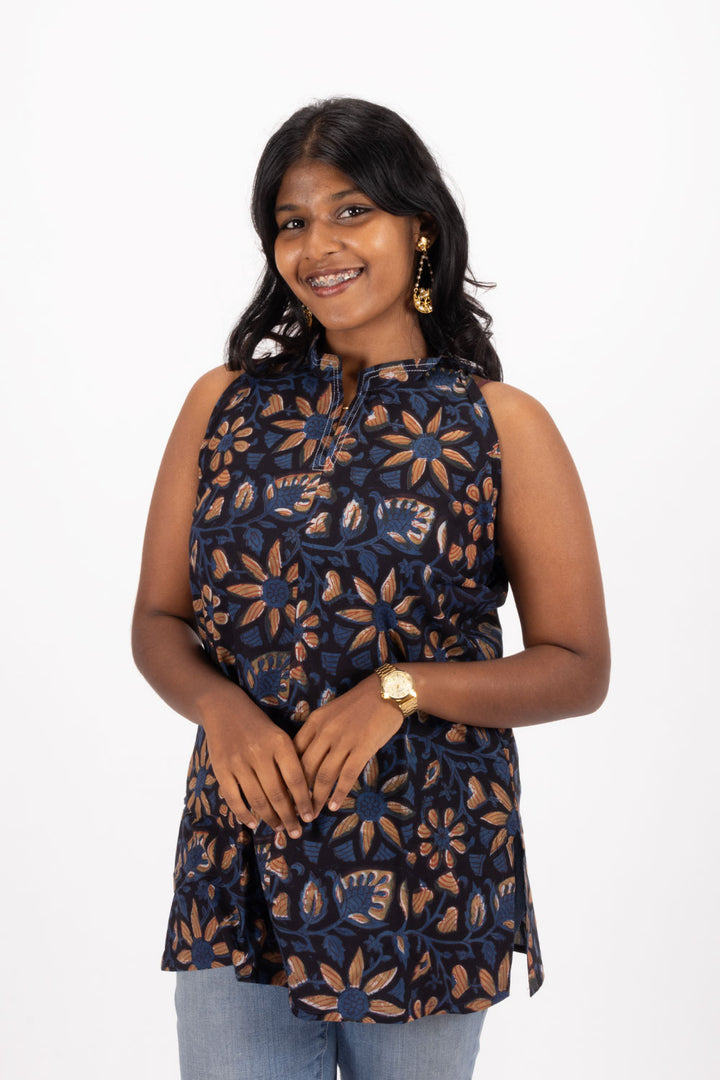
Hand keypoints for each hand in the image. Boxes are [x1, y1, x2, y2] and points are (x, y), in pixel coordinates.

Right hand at [202, 701, 313, 837]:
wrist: (224, 708)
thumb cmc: (259, 726)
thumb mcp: (279, 736)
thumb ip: (290, 761)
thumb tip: (303, 796)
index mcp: (279, 742)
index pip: (296, 779)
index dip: (304, 801)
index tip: (310, 817)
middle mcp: (259, 752)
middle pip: (277, 794)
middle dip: (289, 817)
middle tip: (296, 831)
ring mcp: (239, 762)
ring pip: (257, 800)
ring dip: (270, 818)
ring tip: (279, 828)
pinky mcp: (221, 769)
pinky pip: (234, 798)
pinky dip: (243, 814)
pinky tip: (252, 823)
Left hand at [293, 673, 403, 816]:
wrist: (387, 691)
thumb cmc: (359, 703)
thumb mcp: (330, 712)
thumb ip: (318, 732)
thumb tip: (306, 759)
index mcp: (314, 722)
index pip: (293, 753)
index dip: (287, 775)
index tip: (284, 791)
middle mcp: (325, 732)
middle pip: (305, 768)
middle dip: (298, 793)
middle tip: (295, 810)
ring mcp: (344, 740)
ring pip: (324, 776)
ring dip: (316, 798)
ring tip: (313, 814)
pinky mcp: (363, 748)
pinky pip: (347, 776)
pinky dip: (338, 794)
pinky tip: (334, 805)